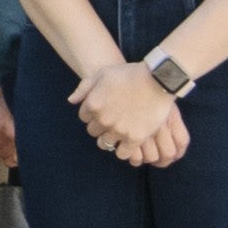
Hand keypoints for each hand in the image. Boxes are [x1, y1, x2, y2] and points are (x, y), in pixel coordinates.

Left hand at [71, 56, 185, 169]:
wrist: (156, 80)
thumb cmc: (129, 74)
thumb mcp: (102, 74)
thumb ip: (84, 87)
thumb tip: (71, 101)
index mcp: (93, 104)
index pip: (84, 117)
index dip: (93, 114)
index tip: (103, 110)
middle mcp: (103, 119)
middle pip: (93, 131)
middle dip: (100, 126)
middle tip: (112, 120)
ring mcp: (118, 130)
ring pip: (105, 143)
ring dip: (110, 139)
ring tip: (119, 132)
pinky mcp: (134, 138)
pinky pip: (123, 153)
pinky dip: (124, 150)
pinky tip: (128, 143)